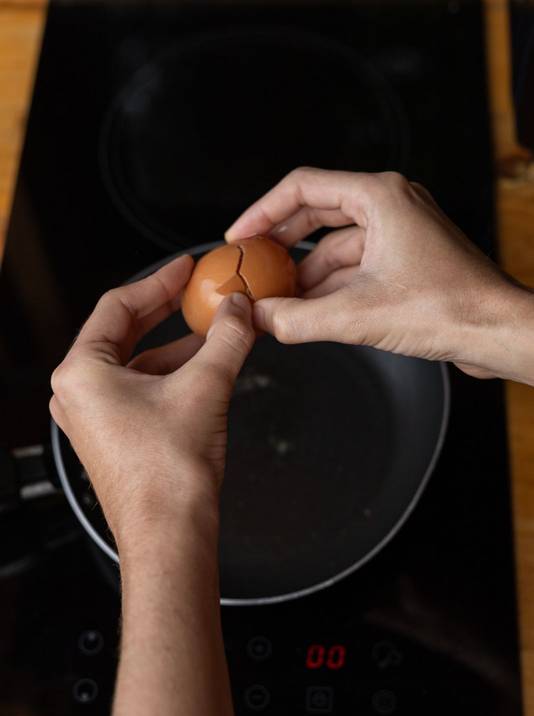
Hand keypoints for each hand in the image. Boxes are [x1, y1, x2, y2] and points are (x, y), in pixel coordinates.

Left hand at [50, 256, 253, 556]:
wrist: (170, 533)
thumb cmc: (167, 475)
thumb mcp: (205, 387)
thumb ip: (226, 339)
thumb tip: (240, 310)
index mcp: (81, 372)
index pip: (118, 306)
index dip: (158, 281)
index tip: (184, 269)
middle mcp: (79, 394)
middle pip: (126, 333)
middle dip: (167, 311)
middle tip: (197, 290)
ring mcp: (94, 418)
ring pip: (138, 364)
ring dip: (178, 345)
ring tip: (215, 329)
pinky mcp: (115, 437)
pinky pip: (143, 390)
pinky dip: (173, 374)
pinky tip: (206, 367)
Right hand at [226, 167, 533, 384]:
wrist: (497, 332)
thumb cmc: (451, 308)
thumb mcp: (357, 315)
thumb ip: (296, 318)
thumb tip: (257, 320)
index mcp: (381, 196)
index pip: (304, 187)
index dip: (263, 212)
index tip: (239, 237)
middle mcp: (390, 206)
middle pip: (316, 215)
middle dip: (281, 246)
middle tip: (251, 267)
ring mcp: (399, 234)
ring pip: (335, 248)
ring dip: (303, 276)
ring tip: (274, 302)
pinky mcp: (404, 262)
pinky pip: (353, 268)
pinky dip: (328, 289)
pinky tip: (305, 313)